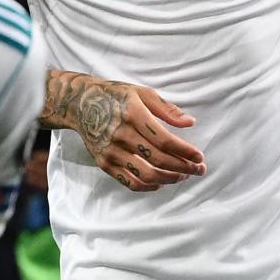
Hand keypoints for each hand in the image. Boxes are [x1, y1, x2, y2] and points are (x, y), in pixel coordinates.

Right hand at [41, 70, 206, 191]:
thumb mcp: (141, 93)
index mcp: (133, 114)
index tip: (199, 157)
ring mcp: (111, 151)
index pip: (165, 140)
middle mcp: (121, 135)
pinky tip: (160, 183)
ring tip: (182, 176)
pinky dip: (148, 186)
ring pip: (146, 174)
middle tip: (198, 170)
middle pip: (158, 159)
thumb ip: (167, 109)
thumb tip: (190, 123)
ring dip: (169, 178)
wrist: (80, 104)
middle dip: (183, 167)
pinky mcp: (104, 163)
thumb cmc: (115, 96)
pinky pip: (129, 181)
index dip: (185, 151)